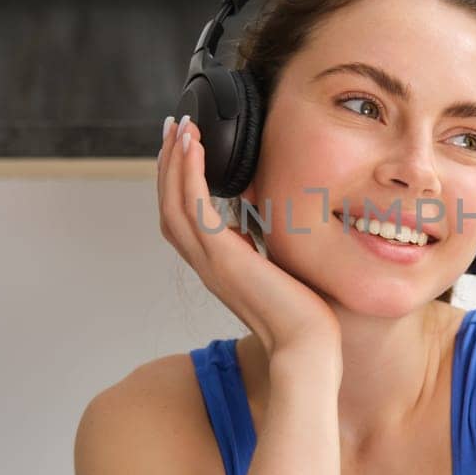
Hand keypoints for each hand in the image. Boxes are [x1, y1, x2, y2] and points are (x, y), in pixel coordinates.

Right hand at [157, 114, 341, 363]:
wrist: (307, 346)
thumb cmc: (302, 315)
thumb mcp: (275, 269)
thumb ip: (259, 248)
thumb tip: (256, 224)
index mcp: (216, 266)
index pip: (182, 218)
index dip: (177, 184)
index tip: (183, 150)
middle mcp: (206, 264)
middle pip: (168, 206)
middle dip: (168, 164)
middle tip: (173, 128)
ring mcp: (211, 261)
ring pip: (174, 203)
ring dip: (174, 161)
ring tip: (180, 128)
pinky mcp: (223, 257)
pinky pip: (194, 207)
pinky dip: (189, 174)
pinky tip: (194, 147)